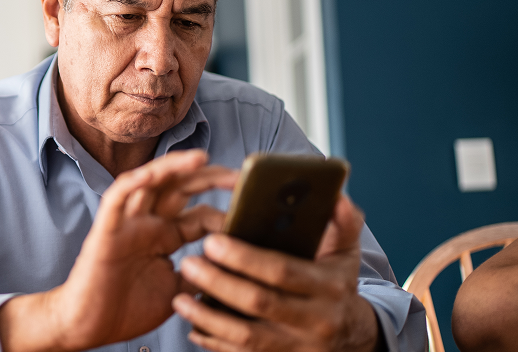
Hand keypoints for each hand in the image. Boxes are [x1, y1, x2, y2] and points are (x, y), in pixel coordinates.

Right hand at [0, 150, 237, 351]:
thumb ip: (202, 272)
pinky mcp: (106, 230)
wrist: (89, 328)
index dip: (226, 210)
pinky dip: (133, 183)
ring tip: (202, 159)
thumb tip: (236, 264)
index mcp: (166, 236)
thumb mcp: (179, 290)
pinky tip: (152, 174)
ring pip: (150, 183)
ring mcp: (127, 224)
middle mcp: (148, 223)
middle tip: (240, 176)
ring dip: (174, 168)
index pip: (201, 213)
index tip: (253, 212)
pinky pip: (117, 198)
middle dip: (210, 178)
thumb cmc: (127, 309)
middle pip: (180, 188)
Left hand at [172, 195, 381, 351]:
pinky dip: (215, 343)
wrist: (353, 338)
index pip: (282, 271)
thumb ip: (342, 223)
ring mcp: (297, 347)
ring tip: (179, 299)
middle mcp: (315, 320)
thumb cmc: (337, 286)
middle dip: (219, 282)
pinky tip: (193, 326)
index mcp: (329, 287)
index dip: (245, 258)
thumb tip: (336, 195)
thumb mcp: (345, 254)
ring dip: (209, 317)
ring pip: (246, 337)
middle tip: (188, 263)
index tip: (212, 241)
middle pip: (259, 302)